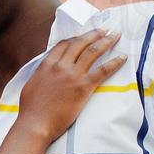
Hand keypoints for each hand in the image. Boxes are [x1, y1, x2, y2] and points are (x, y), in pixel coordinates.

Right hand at [16, 28, 125, 142]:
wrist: (35, 124)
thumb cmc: (31, 110)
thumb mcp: (31, 85)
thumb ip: (41, 74)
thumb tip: (46, 70)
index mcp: (47, 65)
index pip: (63, 45)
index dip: (75, 38)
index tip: (83, 35)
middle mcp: (60, 66)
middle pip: (80, 44)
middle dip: (94, 34)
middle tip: (104, 30)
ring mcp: (73, 75)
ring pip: (93, 52)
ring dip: (106, 41)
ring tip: (115, 36)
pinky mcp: (83, 87)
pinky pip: (103, 70)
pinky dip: (114, 63)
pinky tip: (123, 58)